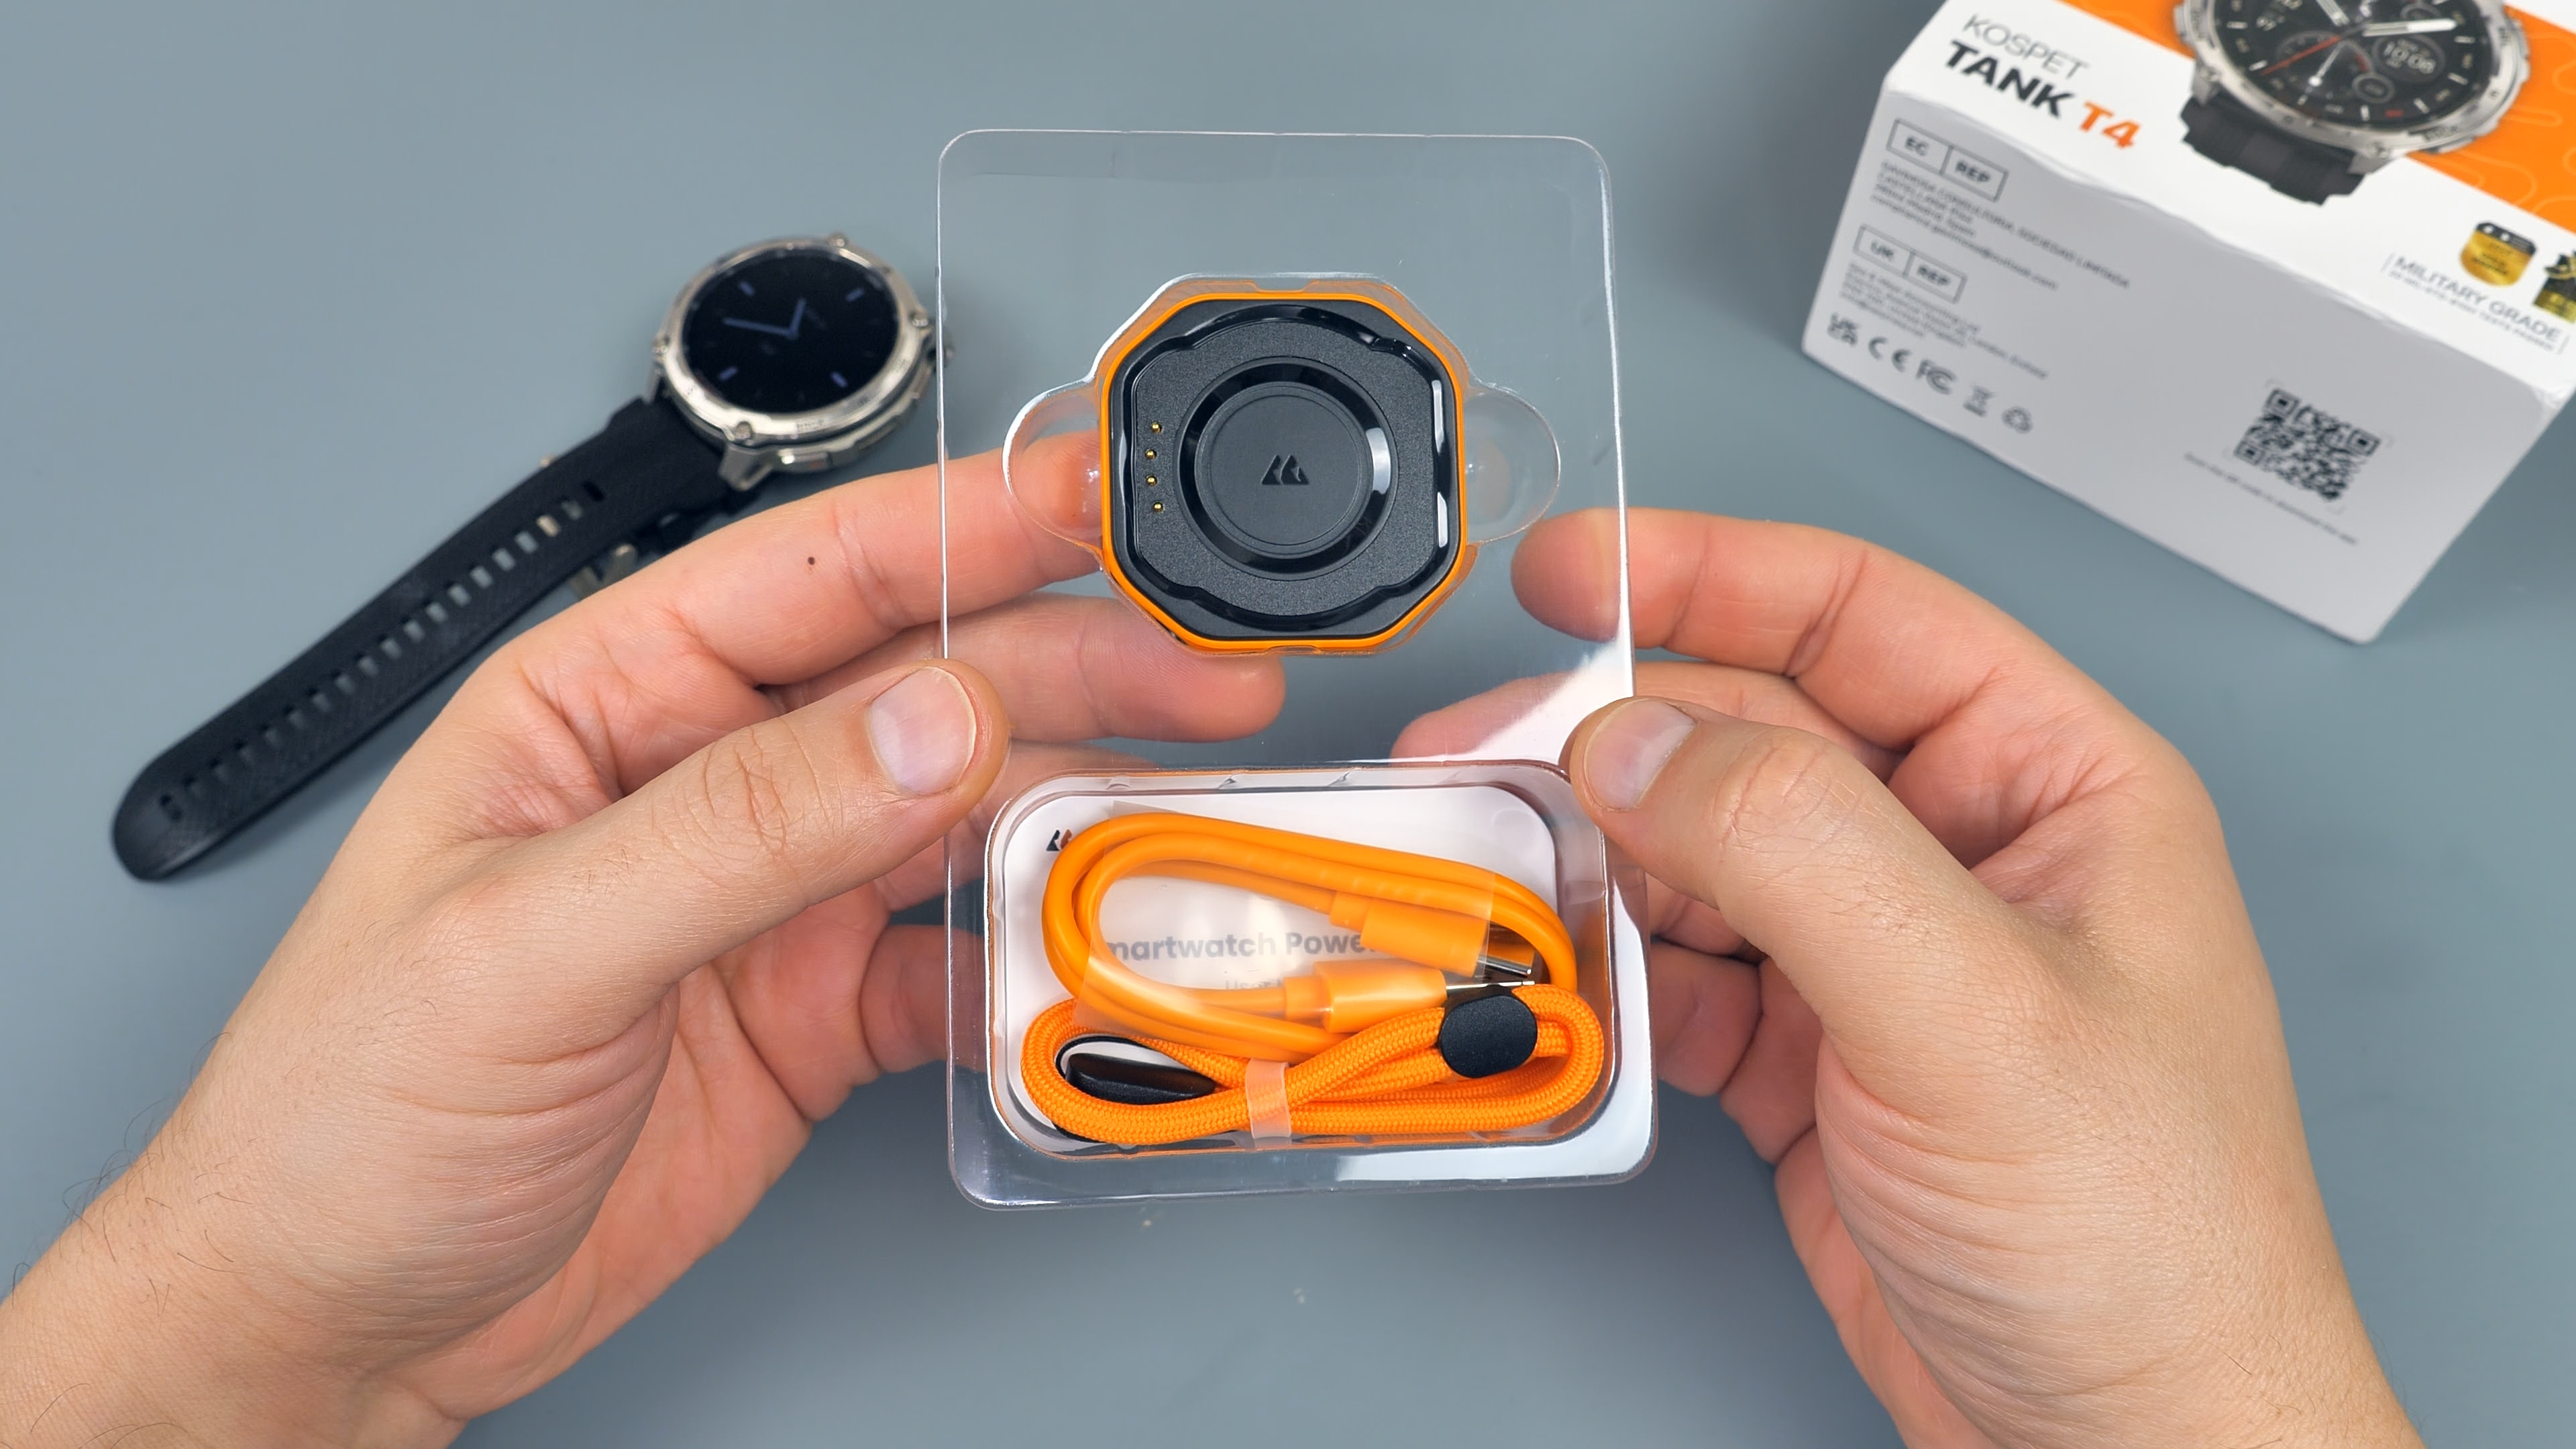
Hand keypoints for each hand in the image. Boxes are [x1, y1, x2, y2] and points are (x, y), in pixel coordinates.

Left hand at [0, 445, 1280, 1444]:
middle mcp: (708, 781)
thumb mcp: (531, 949)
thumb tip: (930, 721)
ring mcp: (772, 901)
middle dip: (1082, 673)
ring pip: (968, 822)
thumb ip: (742, 828)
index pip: (819, 573)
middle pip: (931, 687)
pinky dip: (1039, 978)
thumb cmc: (347, 1114)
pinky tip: (1093, 980)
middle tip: (1214, 686)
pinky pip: (961, 969)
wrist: (335, 1323)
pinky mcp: (815, 1015)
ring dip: (1084, 824)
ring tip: (1194, 828)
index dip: (977, 524)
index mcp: (608, 701)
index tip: (1110, 508)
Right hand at [1539, 509, 2418, 1447]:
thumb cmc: (2147, 1242)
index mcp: (2053, 786)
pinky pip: (1681, 976)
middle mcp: (1961, 854)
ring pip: (1698, 855)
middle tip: (1477, 749)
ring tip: (1496, 873)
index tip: (1573, 569)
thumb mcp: (1975, 1012)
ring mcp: (1879, 959)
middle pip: (1750, 734)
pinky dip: (1611, 979)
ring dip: (1592, 862)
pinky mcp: (1814, 1060)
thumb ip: (1800, 851)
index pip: (1863, 620)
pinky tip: (1568, 988)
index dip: (1711, 573)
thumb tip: (1638, 741)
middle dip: (1609, 738)